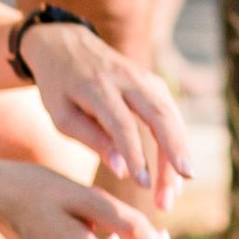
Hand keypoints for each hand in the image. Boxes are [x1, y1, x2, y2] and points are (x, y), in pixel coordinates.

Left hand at [20, 18, 191, 210]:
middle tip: (174, 193)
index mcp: (97, 87)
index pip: (122, 123)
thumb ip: (92, 139)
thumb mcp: (62, 115)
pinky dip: (177, 142)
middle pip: (159, 115)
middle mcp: (127, 79)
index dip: (135, 154)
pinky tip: (175, 171)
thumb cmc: (59, 86)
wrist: (65, 44)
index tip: (143, 185)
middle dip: (173, 154)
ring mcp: (145, 77)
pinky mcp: (154, 82)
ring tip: (176, 192)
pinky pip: (172, 113)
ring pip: (171, 115)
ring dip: (179, 154)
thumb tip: (122, 171)